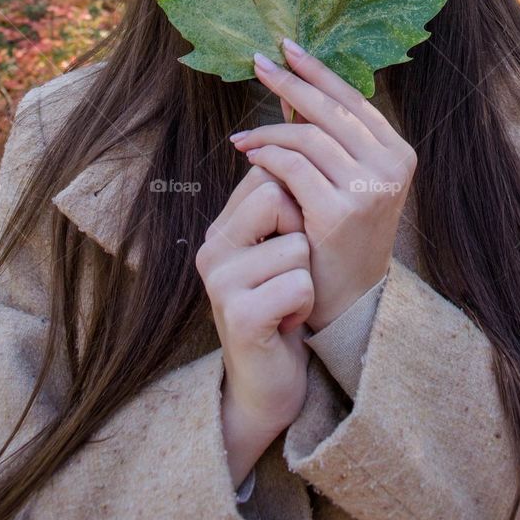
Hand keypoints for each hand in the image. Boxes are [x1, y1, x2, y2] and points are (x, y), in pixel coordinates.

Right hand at [196, 164, 314, 440]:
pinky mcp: (241, 316)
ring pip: (296, 244)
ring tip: (289, 301)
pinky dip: (305, 303)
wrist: (267, 383)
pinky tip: (288, 323)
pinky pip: (298, 284)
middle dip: (301, 233)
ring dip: (307, 276)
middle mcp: (212, 249)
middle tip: (289, 271)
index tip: (290, 240)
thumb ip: (279, 203)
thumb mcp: (276, 249)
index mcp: (220, 228)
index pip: (266, 175)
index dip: (294, 202)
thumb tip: (302, 136)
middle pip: (276, 196)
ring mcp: (221, 283)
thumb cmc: (282, 306)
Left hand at [230, 40, 416, 330]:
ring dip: (267, 131)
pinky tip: (249, 156)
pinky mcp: (340, 211)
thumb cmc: (341, 237)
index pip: (353, 99)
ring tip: (241, 136)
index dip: (318, 71)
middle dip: (289, 83)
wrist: (347, 301)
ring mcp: (368, 189)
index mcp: (398, 153)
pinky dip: (266, 156)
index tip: (287, 49)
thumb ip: (328, 138)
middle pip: (329, 110)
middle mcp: (390, 166)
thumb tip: (291, 89)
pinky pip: (292, 167)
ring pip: (307, 137)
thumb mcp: (346, 181)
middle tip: (258, 64)